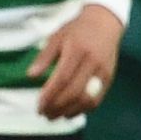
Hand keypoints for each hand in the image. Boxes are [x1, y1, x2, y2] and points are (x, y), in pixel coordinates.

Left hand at [31, 2, 125, 123]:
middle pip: (75, 92)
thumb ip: (44, 57)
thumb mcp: (56, 37)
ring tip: (54, 116)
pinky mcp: (109, 78)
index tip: (38, 105)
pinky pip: (97, 99)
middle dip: (57, 106)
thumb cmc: (76, 30)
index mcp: (77, 51)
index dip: (50, 94)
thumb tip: (31, 76)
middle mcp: (93, 63)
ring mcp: (103, 72)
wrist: (105, 23)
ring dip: (69, 111)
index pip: (63, 78)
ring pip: (88, 99)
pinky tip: (69, 112)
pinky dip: (83, 109)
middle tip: (43, 113)